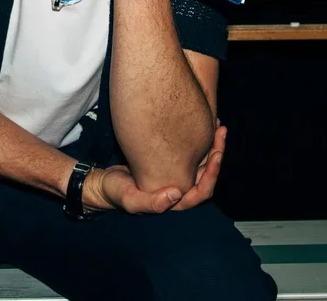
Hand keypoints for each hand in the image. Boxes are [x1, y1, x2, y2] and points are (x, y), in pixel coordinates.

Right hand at [81, 120, 226, 214]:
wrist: (105, 181)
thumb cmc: (116, 191)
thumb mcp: (129, 199)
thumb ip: (151, 203)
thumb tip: (176, 194)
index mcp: (176, 201)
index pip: (203, 191)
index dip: (212, 173)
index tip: (216, 153)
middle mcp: (180, 190)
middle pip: (207, 174)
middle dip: (217, 153)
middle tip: (221, 130)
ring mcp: (176, 176)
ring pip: (202, 162)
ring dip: (211, 144)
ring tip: (217, 124)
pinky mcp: (170, 164)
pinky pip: (191, 154)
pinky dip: (199, 141)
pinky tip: (201, 125)